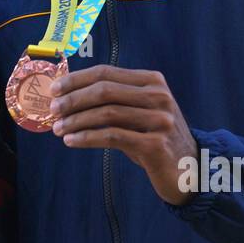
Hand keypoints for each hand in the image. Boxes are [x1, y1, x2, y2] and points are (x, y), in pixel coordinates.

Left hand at [49, 65, 197, 205]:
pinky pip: (112, 136)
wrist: (190, 169)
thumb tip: (66, 97)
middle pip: (104, 90)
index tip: (54, 90)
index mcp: (153, 81)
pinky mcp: (155, 144)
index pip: (106, 73)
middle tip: (52, 110)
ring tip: (58, 129)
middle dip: (73, 99)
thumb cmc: (154, 138)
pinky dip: (87, 137)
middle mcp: (159, 96)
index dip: (77, 79)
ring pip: (106, 113)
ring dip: (76, 120)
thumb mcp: (138, 113)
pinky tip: (71, 141)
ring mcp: (160, 119)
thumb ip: (113, 101)